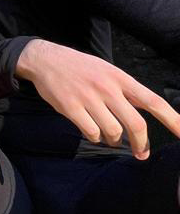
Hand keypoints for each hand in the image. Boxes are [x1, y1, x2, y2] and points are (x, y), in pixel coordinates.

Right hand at [15, 38, 179, 158]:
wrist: (45, 59)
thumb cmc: (80, 67)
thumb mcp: (108, 71)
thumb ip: (126, 90)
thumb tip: (148, 111)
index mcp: (120, 78)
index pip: (153, 102)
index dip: (172, 120)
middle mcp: (108, 88)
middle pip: (135, 124)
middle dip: (141, 144)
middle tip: (141, 153)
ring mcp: (89, 98)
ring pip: (113, 132)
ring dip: (113, 140)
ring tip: (108, 135)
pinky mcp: (71, 108)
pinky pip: (92, 133)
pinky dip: (94, 136)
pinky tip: (90, 128)